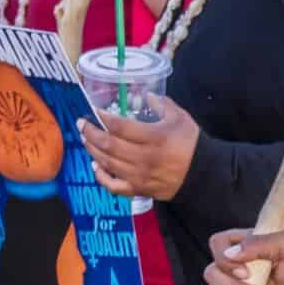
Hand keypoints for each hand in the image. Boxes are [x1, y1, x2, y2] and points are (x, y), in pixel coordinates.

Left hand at [78, 94, 198, 202]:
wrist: (202, 174)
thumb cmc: (191, 145)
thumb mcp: (180, 118)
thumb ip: (162, 104)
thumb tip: (147, 95)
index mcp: (154, 137)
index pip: (120, 126)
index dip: (104, 118)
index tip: (94, 110)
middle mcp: (143, 157)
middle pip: (108, 145)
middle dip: (91, 133)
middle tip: (81, 124)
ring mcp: (139, 176)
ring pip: (107, 163)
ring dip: (92, 150)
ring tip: (85, 140)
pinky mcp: (139, 189)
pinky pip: (114, 186)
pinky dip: (101, 177)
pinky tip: (96, 166)